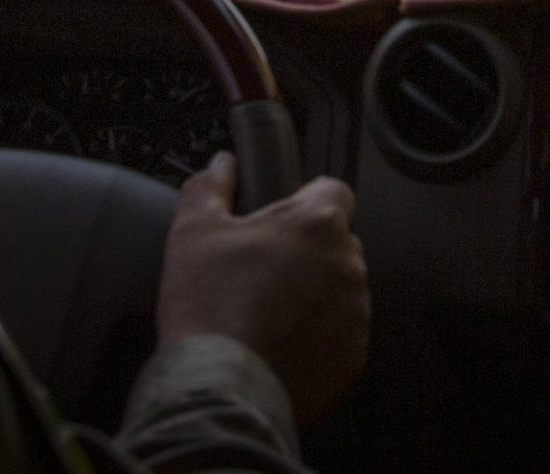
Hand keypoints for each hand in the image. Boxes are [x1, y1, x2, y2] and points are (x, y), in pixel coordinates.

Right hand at [155, 153, 369, 423]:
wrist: (220, 385)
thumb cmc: (209, 305)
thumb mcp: (193, 231)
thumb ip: (209, 187)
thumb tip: (220, 165)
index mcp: (317, 223)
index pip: (332, 191)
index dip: (304, 201)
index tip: (281, 219)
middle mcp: (348, 263)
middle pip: (335, 242)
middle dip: (305, 251)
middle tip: (262, 271)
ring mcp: (356, 311)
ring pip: (340, 288)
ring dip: (314, 294)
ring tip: (267, 312)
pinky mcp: (354, 354)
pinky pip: (341, 333)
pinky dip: (318, 335)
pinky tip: (279, 343)